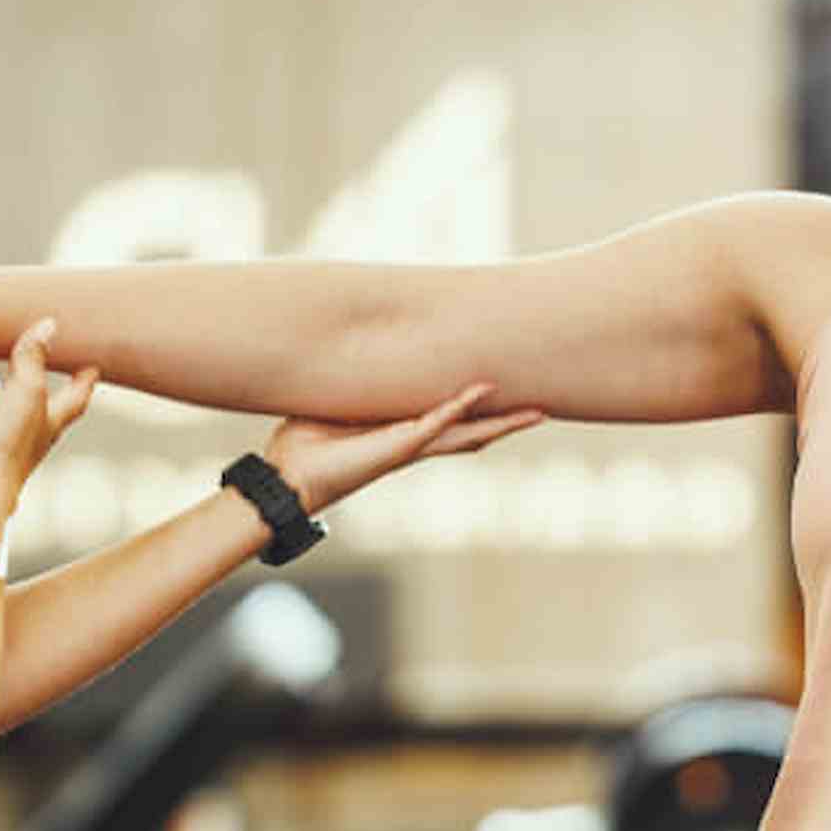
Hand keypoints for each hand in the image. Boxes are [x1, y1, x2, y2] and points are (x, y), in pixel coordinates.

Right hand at [0, 319, 97, 494]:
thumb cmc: (5, 449)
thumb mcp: (25, 391)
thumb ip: (33, 359)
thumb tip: (47, 328)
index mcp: (49, 422)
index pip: (76, 397)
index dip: (85, 380)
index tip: (91, 366)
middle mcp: (26, 438)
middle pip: (36, 406)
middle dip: (34, 382)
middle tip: (35, 363)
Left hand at [261, 384, 543, 515]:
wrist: (289, 476)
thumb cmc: (304, 444)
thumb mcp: (333, 404)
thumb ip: (351, 384)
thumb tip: (347, 354)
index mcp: (400, 433)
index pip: (447, 418)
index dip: (475, 406)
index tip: (500, 389)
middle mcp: (412, 442)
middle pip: (471, 431)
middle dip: (505, 422)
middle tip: (541, 410)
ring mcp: (409, 446)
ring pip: (466, 433)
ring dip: (500, 422)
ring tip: (535, 413)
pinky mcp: (399, 447)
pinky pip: (435, 422)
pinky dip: (458, 406)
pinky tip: (482, 390)